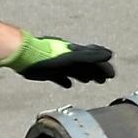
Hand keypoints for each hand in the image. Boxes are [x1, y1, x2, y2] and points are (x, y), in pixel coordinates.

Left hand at [1, 32, 116, 86]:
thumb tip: (110, 54)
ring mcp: (58, 64)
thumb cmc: (49, 56)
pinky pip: (59, 76)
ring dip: (83, 75)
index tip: (112, 74)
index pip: (95, 58)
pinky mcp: (47, 71)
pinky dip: (65, 81)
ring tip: (89, 81)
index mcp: (76, 53)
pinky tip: (68, 85)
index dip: (104, 66)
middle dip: (96, 71)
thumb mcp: (73, 56)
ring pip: (74, 70)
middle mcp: (68, 57)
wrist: (25, 55)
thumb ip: (91, 56)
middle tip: (104, 80)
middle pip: (85, 64)